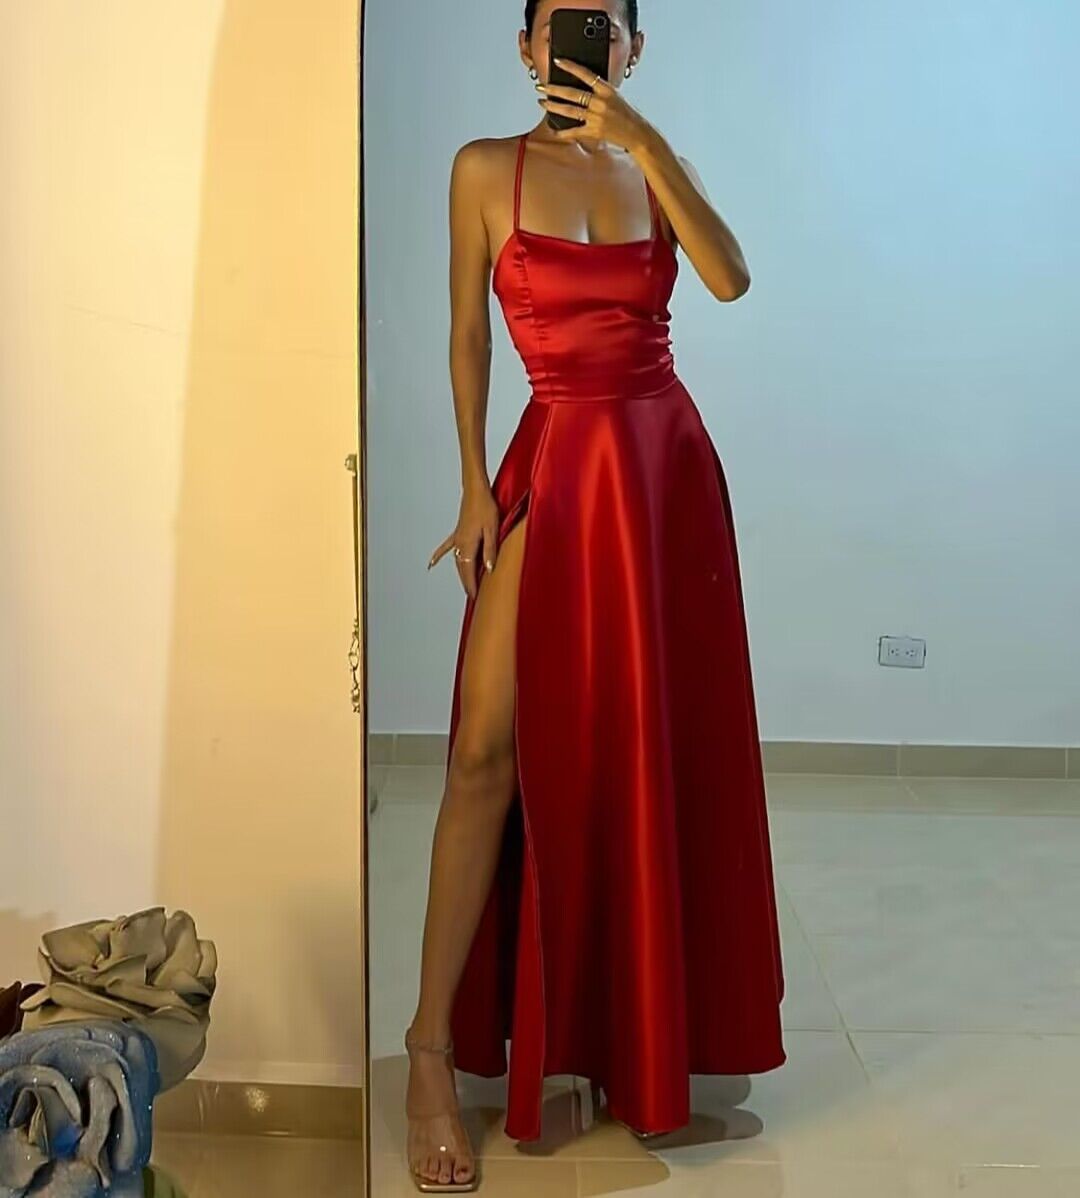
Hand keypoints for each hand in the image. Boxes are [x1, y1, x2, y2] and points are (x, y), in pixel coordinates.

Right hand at [428, 484, 498, 598]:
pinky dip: (438, 556)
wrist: (476, 490)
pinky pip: (446, 547)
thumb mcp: (492, 530)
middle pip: (462, 569)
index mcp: (468, 544)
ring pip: (457, 561)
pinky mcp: (458, 532)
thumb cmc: (486, 507)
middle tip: (473, 597)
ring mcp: (457, 538)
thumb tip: (489, 569)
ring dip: (461, 574)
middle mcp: (459, 544)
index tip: (475, 598)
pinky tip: (431, 564)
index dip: (471, 585)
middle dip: (467, 584)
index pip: (468, 571)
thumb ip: (490, 550)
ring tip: (466, 587)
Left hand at [538, 56, 654, 153]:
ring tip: (542, 102)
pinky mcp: (595, 131)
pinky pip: (575, 131)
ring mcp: (597, 117)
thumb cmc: (627, 115)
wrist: (638, 133)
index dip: (570, 66)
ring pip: (570, 110)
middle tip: (541, 86)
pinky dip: (564, 132)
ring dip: (553, 106)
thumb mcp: (616, 97)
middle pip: (572, 93)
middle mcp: (600, 102)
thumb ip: (600, 91)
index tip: (557, 61)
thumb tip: (583, 86)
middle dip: (554, 89)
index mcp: (607, 89)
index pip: (585, 73)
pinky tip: (554, 131)